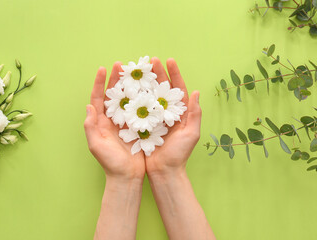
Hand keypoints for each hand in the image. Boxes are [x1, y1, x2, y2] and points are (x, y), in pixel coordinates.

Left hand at [84, 62, 144, 180]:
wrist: (127, 176)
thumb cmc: (110, 163)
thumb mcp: (96, 146)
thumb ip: (91, 127)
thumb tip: (89, 106)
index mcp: (101, 122)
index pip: (98, 98)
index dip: (100, 83)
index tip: (103, 68)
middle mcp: (112, 120)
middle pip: (113, 95)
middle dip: (115, 79)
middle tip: (121, 65)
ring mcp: (125, 123)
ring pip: (126, 100)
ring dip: (129, 86)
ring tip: (134, 73)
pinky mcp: (136, 127)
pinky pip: (139, 110)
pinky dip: (141, 99)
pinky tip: (147, 90)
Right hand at [145, 57, 201, 176]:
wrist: (163, 171)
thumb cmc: (179, 154)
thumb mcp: (191, 134)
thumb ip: (194, 114)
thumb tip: (196, 92)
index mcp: (180, 113)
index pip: (177, 89)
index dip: (174, 74)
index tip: (168, 60)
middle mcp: (166, 112)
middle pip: (161, 88)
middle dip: (157, 73)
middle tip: (150, 60)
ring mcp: (154, 118)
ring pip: (149, 95)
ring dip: (144, 82)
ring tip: (138, 70)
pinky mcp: (143, 124)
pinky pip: (138, 108)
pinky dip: (134, 98)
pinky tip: (128, 88)